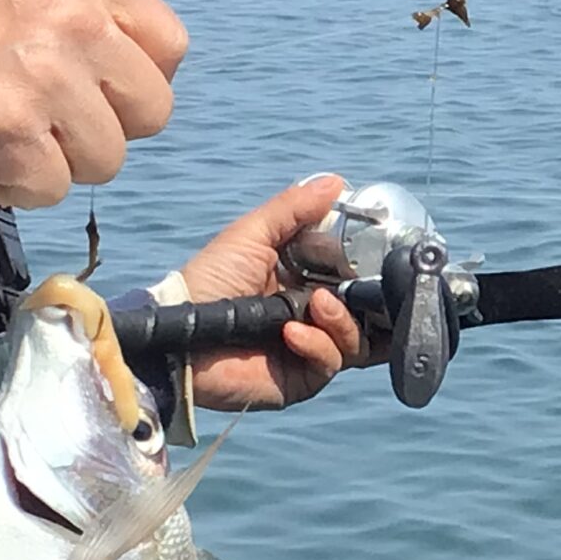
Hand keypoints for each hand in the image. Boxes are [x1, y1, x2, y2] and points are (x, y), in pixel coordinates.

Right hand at [0, 0, 188, 207]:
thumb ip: (75, 10)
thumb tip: (119, 69)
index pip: (169, 45)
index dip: (136, 80)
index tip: (97, 91)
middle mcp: (76, 18)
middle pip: (151, 110)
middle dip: (105, 128)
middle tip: (48, 121)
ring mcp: (48, 78)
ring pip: (108, 158)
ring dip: (56, 160)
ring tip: (1, 133)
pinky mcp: (13, 134)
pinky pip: (53, 189)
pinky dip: (15, 186)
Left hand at [176, 176, 370, 411]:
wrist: (181, 333)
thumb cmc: (211, 279)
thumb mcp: (254, 234)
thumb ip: (294, 208)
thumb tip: (336, 181)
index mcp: (304, 280)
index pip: (353, 276)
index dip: (369, 269)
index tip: (379, 254)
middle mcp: (312, 315)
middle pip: (365, 312)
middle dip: (370, 300)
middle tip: (359, 286)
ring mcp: (310, 348)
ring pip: (357, 340)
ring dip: (342, 321)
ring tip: (318, 305)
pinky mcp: (301, 378)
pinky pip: (331, 363)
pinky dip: (318, 345)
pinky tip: (291, 333)